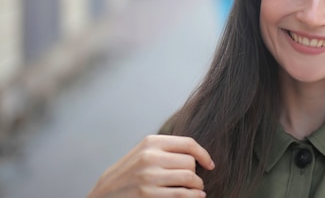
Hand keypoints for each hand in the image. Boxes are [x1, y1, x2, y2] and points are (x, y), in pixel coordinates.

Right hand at [87, 134, 214, 197]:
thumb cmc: (129, 173)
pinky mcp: (148, 194)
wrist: (104, 194)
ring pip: (189, 178)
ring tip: (197, 190)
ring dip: (197, 186)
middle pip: (190, 162)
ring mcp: (148, 176)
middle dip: (196, 174)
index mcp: (151, 142)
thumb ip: (166, 149)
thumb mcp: (144, 153)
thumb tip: (197, 154)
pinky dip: (193, 196)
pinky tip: (195, 197)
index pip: (188, 144)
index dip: (204, 155)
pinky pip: (181, 194)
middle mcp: (150, 156)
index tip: (210, 165)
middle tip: (195, 181)